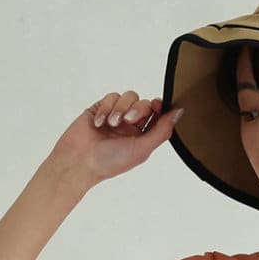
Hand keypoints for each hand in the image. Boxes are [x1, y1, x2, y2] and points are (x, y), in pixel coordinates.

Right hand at [48, 90, 183, 184]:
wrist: (78, 160)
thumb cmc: (110, 162)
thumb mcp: (142, 149)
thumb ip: (162, 131)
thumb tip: (179, 112)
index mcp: (143, 138)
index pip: (157, 116)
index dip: (159, 108)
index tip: (157, 106)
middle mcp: (130, 126)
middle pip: (144, 103)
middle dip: (138, 108)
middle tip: (129, 120)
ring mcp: (115, 116)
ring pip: (128, 97)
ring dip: (121, 108)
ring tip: (111, 124)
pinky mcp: (101, 108)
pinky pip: (111, 96)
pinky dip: (106, 108)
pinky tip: (99, 123)